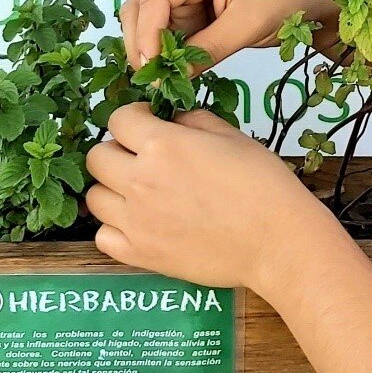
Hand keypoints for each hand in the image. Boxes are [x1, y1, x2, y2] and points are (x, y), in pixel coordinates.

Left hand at [84, 102, 329, 292]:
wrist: (276, 241)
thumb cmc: (263, 185)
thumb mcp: (232, 136)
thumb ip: (193, 122)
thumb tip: (172, 122)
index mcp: (162, 145)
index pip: (119, 119)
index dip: (134, 118)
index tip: (147, 125)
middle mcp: (140, 180)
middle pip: (97, 157)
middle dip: (117, 151)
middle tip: (141, 159)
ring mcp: (135, 220)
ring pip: (94, 197)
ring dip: (112, 190)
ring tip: (139, 193)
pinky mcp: (140, 254)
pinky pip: (102, 236)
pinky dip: (114, 228)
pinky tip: (138, 224)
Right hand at [119, 0, 350, 72]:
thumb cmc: (287, 0)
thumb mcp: (248, 25)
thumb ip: (209, 49)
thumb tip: (175, 76)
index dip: (147, 35)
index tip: (152, 69)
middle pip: (142, 6)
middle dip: (143, 43)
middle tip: (154, 79)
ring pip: (152, 21)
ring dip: (155, 49)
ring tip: (165, 78)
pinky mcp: (195, 7)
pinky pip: (171, 30)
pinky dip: (170, 51)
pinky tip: (177, 70)